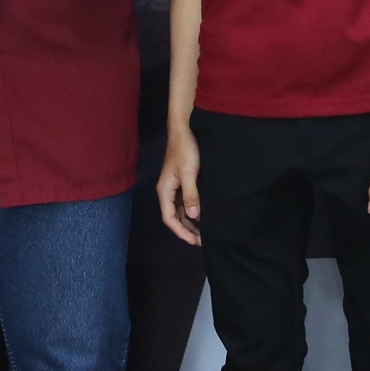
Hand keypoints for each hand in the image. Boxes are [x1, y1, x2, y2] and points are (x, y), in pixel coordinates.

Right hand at [157, 127, 201, 244]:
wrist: (185, 129)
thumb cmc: (185, 149)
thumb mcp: (189, 173)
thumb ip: (191, 195)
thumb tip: (194, 216)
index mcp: (165, 191)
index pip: (169, 219)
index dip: (181, 232)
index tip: (195, 241)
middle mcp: (168, 191)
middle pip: (175, 217)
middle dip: (187, 230)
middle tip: (202, 240)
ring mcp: (175, 187)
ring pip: (181, 211)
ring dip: (190, 222)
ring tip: (204, 232)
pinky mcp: (183, 181)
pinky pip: (186, 202)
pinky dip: (193, 211)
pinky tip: (203, 216)